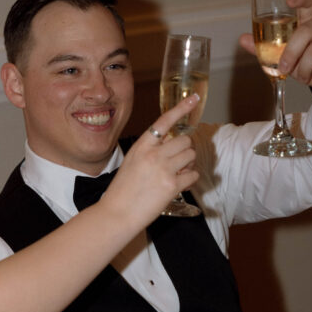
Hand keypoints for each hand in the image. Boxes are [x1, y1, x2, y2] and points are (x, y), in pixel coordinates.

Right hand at [101, 95, 199, 226]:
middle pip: (185, 140)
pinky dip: (190, 179)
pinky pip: (193, 175)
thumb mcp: (131, 162)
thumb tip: (171, 147)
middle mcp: (153, 154)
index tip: (193, 98)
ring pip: (191, 155)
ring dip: (189, 164)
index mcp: (142, 145)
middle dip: (186, 149)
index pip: (165, 121)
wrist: (117, 213)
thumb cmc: (123, 190)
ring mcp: (163, 169)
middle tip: (179, 160)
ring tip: (178, 173)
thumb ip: (149, 151)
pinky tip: (179, 185)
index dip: (181, 108)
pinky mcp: (172, 185)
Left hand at [239, 0, 311, 100]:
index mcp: (309, 20)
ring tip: (304, 73)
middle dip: (291, 51)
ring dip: (304, 69)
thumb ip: (266, 47)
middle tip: (284, 67)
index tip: (289, 0)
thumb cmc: (306, 62)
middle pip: (307, 30)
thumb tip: (243, 39)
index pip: (309, 2)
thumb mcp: (284, 55)